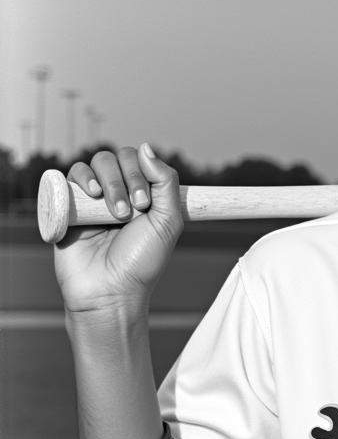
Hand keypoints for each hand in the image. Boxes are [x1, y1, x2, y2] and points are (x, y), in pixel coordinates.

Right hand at [53, 144, 183, 315]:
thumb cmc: (141, 261)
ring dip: (110, 182)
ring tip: (115, 213)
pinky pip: (70, 175)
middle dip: (128, 178)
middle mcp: (119, 193)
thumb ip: (166, 182)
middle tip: (134, 210)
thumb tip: (146, 147)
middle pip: (120, 157)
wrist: (110, 291)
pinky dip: (82, 178)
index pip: (143, 161)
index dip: (145, 172)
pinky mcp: (68, 206)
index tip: (146, 204)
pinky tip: (92, 196)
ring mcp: (93, 199)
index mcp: (144, 195)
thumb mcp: (168, 222)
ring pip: (97, 162)